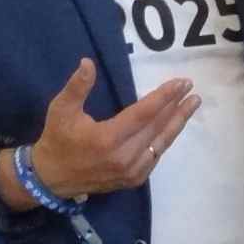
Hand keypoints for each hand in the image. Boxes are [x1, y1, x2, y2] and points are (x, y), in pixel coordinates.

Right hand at [28, 60, 199, 197]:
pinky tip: (173, 126)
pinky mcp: (132, 180)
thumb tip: (88, 62)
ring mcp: (130, 171)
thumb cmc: (57, 140)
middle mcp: (124, 157)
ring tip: (192, 105)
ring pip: (160, 143)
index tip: (181, 83)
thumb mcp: (61, 110)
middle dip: (176, 107)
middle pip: (157, 127)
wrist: (51, 179)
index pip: (144, 114)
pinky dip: (165, 140)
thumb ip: (77, 87)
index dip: (164, 97)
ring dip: (177, 123)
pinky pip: (155, 157)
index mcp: (108, 139)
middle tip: (191, 89)